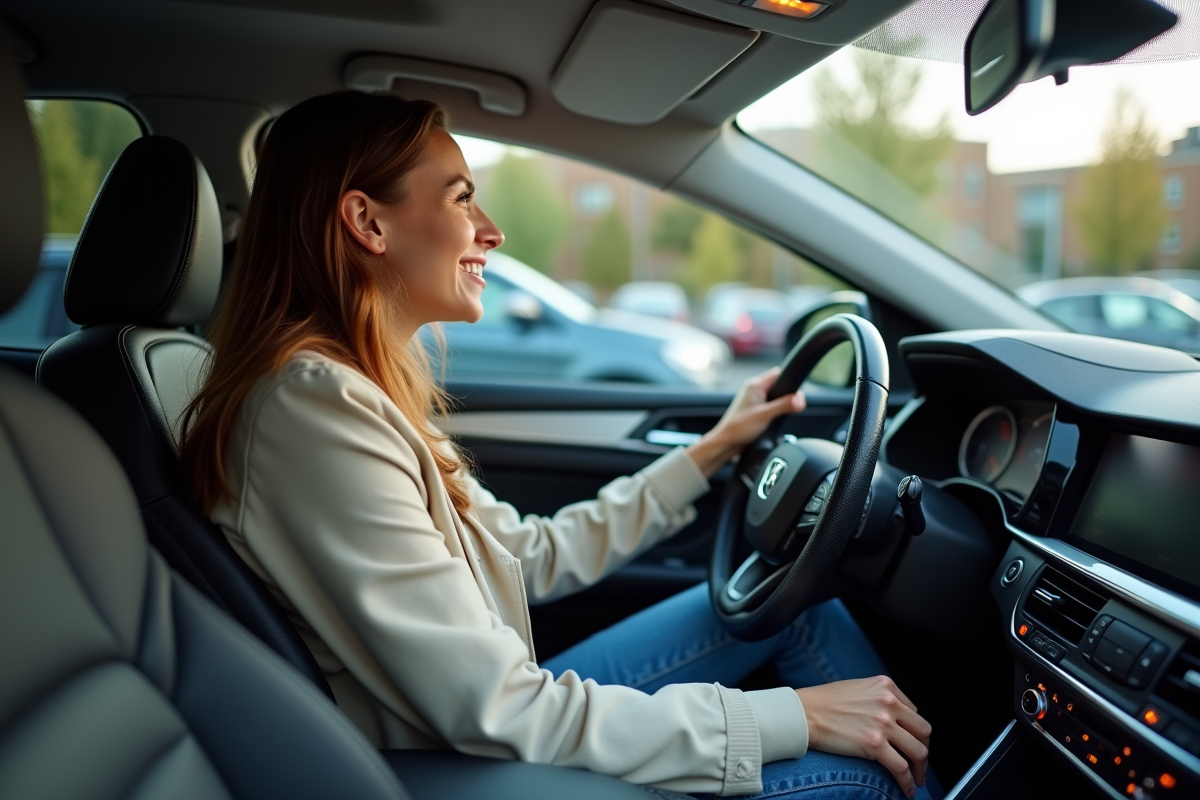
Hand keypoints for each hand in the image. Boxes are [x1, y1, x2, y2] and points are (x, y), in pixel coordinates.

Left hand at [685, 367, 804, 478]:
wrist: (726, 443)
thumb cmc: (739, 428)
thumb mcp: (765, 415)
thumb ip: (783, 406)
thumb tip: (800, 399)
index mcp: (754, 385)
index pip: (778, 374)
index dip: (790, 382)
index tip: (797, 395)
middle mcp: (754, 390)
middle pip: (779, 385)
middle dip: (788, 395)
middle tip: (793, 407)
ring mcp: (754, 400)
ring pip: (776, 396)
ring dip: (782, 404)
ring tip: (783, 414)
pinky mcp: (755, 409)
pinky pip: (771, 405)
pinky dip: (777, 411)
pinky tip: (777, 418)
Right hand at [797, 676, 931, 797]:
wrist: (803, 713)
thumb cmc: (823, 702)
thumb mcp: (858, 688)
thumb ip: (879, 699)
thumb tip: (893, 719)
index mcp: (885, 686)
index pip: (914, 712)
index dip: (914, 731)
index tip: (911, 743)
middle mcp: (888, 702)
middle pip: (922, 731)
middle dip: (923, 749)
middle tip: (919, 763)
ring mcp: (882, 723)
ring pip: (918, 751)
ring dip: (921, 769)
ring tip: (917, 779)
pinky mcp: (874, 744)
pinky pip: (901, 768)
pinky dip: (908, 782)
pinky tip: (907, 789)